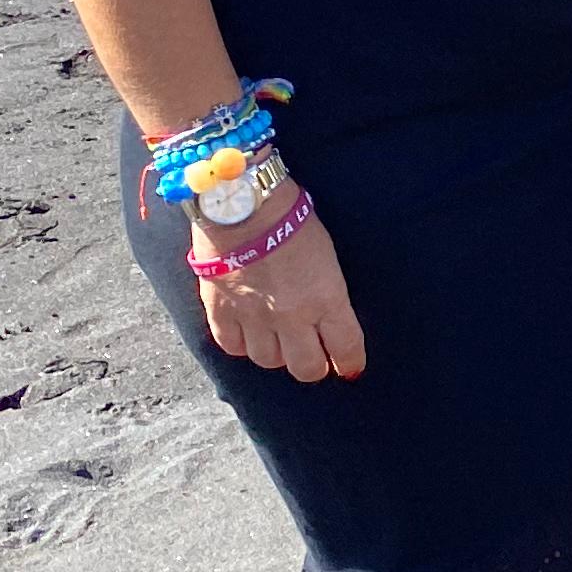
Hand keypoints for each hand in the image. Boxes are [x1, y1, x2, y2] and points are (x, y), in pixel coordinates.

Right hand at [199, 200, 367, 384]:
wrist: (242, 203)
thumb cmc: (292, 219)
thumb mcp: (327, 256)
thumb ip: (327, 293)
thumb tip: (329, 319)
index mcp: (326, 298)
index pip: (346, 348)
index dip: (350, 363)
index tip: (349, 367)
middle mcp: (292, 316)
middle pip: (306, 368)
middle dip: (314, 366)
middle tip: (314, 356)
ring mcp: (254, 317)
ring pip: (268, 360)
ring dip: (277, 354)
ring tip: (279, 339)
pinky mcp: (221, 311)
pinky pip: (233, 347)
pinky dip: (242, 345)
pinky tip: (248, 332)